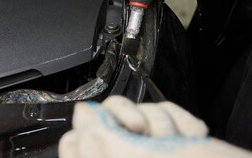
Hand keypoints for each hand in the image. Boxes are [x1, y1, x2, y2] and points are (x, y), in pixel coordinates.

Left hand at [59, 96, 251, 157]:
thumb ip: (93, 135)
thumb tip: (81, 112)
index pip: (73, 142)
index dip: (90, 127)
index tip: (111, 126)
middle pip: (107, 118)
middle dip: (134, 120)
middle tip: (145, 136)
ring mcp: (146, 153)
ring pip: (138, 112)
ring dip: (162, 124)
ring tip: (176, 144)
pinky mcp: (168, 143)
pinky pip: (164, 114)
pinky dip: (180, 123)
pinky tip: (191, 139)